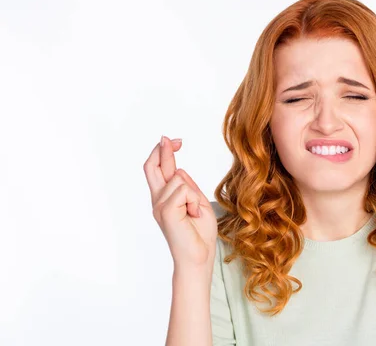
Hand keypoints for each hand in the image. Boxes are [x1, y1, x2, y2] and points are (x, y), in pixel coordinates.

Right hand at [143, 136, 217, 269]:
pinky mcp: (166, 211)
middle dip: (162, 150)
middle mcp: (158, 201)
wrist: (199, 258)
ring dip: (193, 193)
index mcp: (165, 199)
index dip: (164, 152)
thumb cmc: (200, 236)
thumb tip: (178, 170)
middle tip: (173, 139)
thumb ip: (188, 187)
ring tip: (194, 213)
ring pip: (179, 179)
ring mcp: (160, 206)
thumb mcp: (198, 204)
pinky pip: (184, 190)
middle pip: (153, 167)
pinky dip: (193, 200)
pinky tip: (192, 215)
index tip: (174, 141)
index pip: (158, 170)